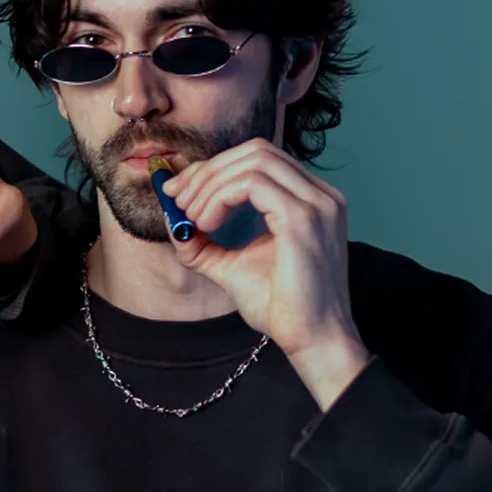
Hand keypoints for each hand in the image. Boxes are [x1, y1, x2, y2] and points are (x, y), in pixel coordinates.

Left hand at [162, 139, 369, 406]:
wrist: (312, 340)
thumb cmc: (281, 307)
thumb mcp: (231, 266)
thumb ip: (204, 242)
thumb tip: (171, 220)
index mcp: (310, 200)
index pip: (258, 159)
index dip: (213, 168)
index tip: (177, 190)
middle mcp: (320, 195)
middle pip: (255, 151)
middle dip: (207, 171)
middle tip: (177, 199)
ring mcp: (317, 204)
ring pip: (252, 162)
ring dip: (210, 184)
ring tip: (193, 218)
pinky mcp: (304, 219)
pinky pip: (253, 184)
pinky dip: (220, 197)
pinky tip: (208, 224)